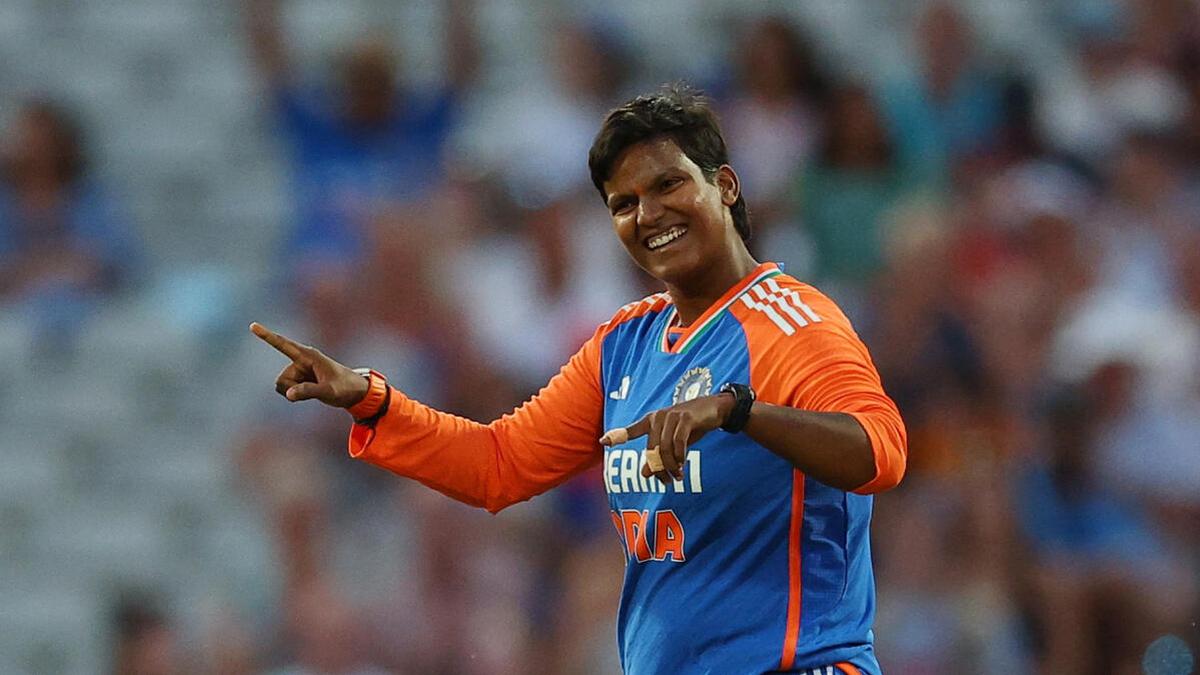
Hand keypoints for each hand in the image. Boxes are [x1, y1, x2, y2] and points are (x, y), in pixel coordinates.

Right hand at [249, 322, 369, 407]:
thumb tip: (288, 394)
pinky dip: (295, 395)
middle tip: (316, 390)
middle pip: (282, 379)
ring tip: (316, 390)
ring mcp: (299, 370)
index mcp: (308, 355)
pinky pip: (287, 390)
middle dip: (292, 389)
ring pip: (282, 386)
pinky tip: (311, 392)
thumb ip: (309, 392)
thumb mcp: (329, 391)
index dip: (267, 336)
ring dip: (295, 392)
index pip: (283, 344)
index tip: (253, 326)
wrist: (354, 392)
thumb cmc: (344, 388)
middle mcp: (301, 360)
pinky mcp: (299, 378)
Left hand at [599, 394, 734, 483]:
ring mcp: (671, 416)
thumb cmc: (691, 426)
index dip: (617, 436)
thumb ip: (658, 456)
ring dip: (671, 465)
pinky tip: (683, 463)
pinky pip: (678, 442)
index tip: (603, 442)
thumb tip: (644, 474)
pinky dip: (680, 455)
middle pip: (652, 450)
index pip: (631, 430)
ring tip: (678, 475)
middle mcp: (658, 417)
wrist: (714, 409)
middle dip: (659, 469)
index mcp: (651, 421)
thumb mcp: (673, 442)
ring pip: (665, 448)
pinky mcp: (685, 418)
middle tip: (668, 481)